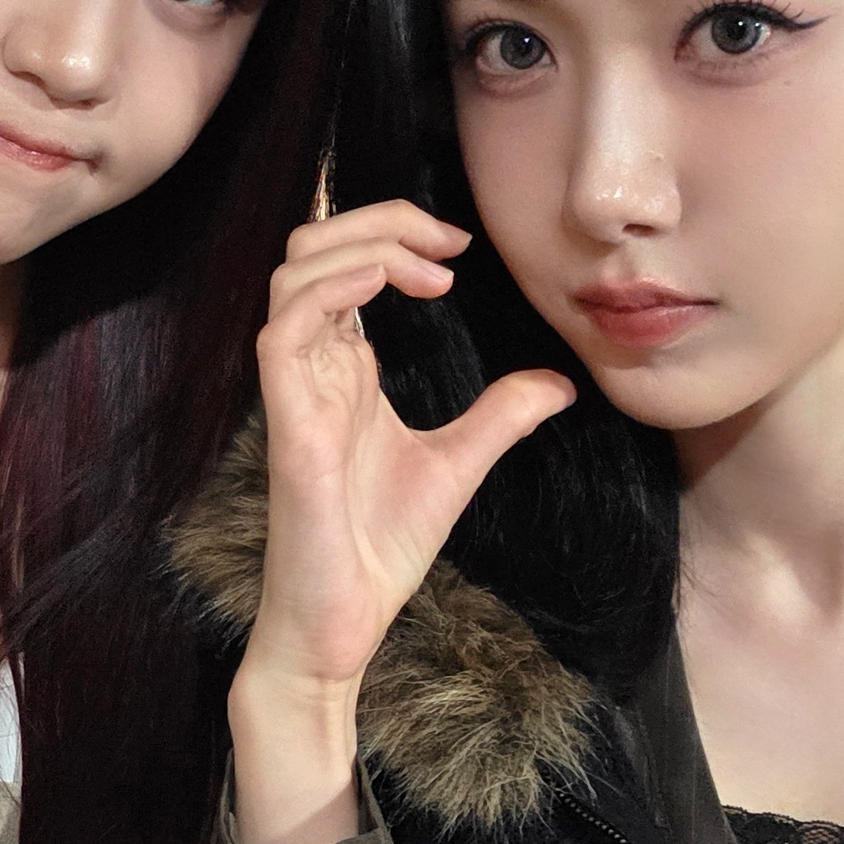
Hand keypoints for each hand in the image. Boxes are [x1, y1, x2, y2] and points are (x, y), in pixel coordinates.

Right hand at [240, 200, 572, 709]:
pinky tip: (383, 286)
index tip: (459, 250)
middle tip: (447, 243)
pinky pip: (284, 332)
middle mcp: (312, 368)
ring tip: (428, 270)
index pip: (346, 263)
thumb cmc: (376, 550)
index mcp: (342, 368)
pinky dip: (331, 292)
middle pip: (312, 248)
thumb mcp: (457, 467)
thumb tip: (559, 384)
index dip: (396, 234)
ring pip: (294, 275)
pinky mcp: (288, 425)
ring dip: (361, 248)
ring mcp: (295, 393)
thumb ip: (499, 418)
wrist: (341, 623)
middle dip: (378, 220)